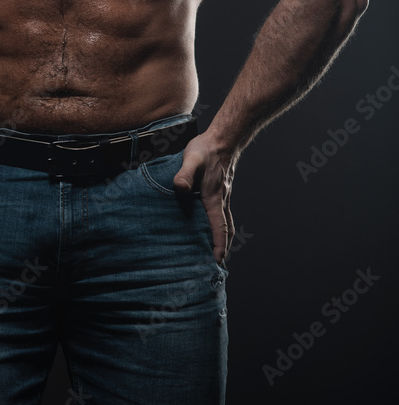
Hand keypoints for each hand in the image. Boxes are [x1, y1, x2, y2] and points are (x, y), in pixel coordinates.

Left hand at [172, 133, 234, 263]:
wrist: (223, 138)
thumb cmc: (206, 150)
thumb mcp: (192, 160)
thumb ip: (184, 174)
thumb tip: (179, 188)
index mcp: (214, 199)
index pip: (219, 228)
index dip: (219, 246)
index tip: (217, 263)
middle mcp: (221, 201)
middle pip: (225, 230)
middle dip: (223, 248)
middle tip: (216, 266)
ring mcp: (222, 196)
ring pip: (224, 222)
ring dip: (222, 238)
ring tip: (215, 252)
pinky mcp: (219, 190)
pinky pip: (221, 213)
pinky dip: (219, 225)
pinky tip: (210, 225)